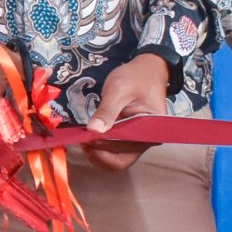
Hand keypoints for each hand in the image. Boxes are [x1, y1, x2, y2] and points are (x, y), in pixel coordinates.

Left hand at [83, 54, 171, 172]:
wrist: (147, 71)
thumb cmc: (136, 78)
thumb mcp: (119, 89)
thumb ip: (107, 110)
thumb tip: (94, 130)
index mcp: (150, 129)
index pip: (125, 148)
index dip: (103, 147)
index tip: (85, 139)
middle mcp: (147, 140)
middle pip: (120, 159)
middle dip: (98, 152)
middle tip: (81, 139)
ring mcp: (139, 142)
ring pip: (117, 160)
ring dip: (98, 154)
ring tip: (84, 140)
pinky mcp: (130, 140)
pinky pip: (115, 153)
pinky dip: (101, 150)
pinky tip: (90, 140)